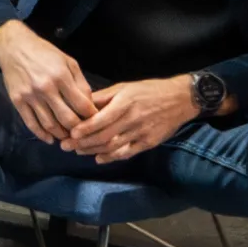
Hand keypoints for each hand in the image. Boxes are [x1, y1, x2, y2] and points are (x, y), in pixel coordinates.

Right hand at [0, 19, 98, 144]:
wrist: (14, 48)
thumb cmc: (44, 53)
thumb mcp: (68, 62)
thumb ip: (81, 83)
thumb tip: (89, 105)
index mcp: (61, 77)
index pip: (82, 105)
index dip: (91, 116)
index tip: (95, 121)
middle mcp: (45, 89)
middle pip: (67, 119)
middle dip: (78, 130)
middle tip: (83, 133)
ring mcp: (30, 96)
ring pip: (49, 124)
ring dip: (61, 135)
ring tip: (68, 137)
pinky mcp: (17, 101)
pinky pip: (31, 123)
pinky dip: (42, 134)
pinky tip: (50, 138)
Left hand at [64, 77, 196, 163]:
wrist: (181, 99)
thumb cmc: (149, 90)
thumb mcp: (124, 87)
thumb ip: (103, 97)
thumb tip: (81, 103)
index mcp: (125, 103)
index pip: (100, 120)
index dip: (84, 129)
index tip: (70, 133)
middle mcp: (133, 119)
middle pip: (104, 136)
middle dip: (83, 143)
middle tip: (66, 146)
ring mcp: (142, 132)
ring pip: (114, 146)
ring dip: (93, 151)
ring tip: (78, 152)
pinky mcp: (149, 142)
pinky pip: (128, 153)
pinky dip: (112, 157)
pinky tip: (99, 159)